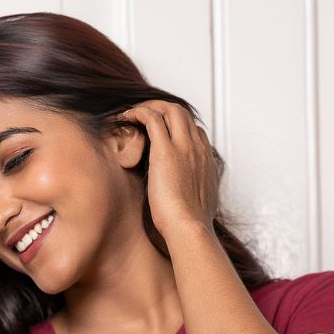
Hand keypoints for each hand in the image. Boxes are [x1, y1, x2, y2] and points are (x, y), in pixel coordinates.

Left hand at [116, 100, 219, 239]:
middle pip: (183, 113)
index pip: (195, 131)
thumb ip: (197, 193)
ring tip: (134, 113)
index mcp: (206, 161)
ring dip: (151, 106)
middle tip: (145, 115)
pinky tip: (127, 117)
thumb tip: (191, 199)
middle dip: (163, 109)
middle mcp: (198, 148)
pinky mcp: (165, 151)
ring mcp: (183, 147)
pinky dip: (138, 112)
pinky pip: (152, 118)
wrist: (189, 227)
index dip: (178, 128)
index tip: (163, 133)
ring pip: (170, 109)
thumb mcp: (202, 204)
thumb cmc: (191, 224)